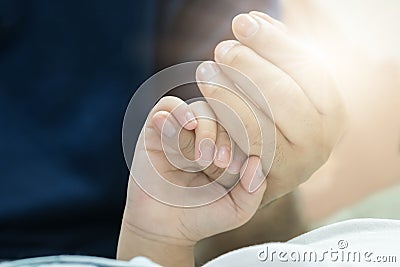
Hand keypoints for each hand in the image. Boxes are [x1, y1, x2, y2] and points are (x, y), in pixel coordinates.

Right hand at [118, 96, 265, 265]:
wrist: (164, 230)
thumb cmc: (201, 217)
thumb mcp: (237, 209)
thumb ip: (253, 190)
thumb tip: (257, 162)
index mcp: (227, 149)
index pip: (243, 128)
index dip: (243, 140)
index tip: (234, 168)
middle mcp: (206, 136)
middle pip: (223, 115)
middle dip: (224, 137)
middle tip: (219, 164)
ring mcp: (182, 132)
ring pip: (199, 109)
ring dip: (205, 128)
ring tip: (201, 157)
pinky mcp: (156, 131)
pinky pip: (167, 107)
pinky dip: (177, 112)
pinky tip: (184, 129)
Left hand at [196, 12, 345, 204]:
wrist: (267, 170)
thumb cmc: (275, 119)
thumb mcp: (282, 85)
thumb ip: (274, 54)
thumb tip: (253, 20)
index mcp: (333, 109)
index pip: (307, 68)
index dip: (273, 43)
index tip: (242, 23)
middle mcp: (323, 139)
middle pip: (284, 94)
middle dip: (249, 67)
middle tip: (221, 48)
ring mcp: (299, 164)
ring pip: (261, 122)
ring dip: (229, 93)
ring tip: (206, 70)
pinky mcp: (271, 180)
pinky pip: (241, 147)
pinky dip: (223, 120)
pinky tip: (204, 99)